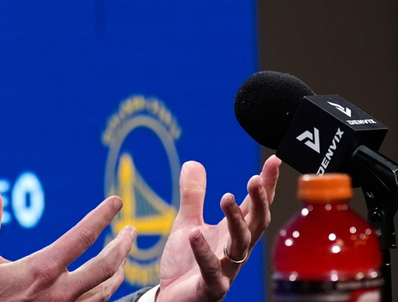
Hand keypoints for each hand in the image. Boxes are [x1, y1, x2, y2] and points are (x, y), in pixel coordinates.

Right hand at [0, 185, 136, 301]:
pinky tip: (105, 286)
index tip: (116, 202)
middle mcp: (60, 292)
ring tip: (124, 258)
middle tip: (131, 231)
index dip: (102, 216)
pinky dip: (106, 293)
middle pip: (106, 266)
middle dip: (123, 246)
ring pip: (105, 290)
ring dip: (119, 271)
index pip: (82, 236)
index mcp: (42, 270)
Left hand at [158, 155, 281, 301]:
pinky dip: (204, 252)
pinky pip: (211, 269)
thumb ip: (193, 197)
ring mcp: (227, 270)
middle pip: (256, 224)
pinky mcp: (211, 287)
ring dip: (236, 221)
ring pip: (240, 244)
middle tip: (255, 178)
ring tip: (227, 197)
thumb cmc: (186, 265)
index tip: (274, 161)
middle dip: (259, 202)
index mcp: (233, 234)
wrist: (174, 300)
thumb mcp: (188, 223)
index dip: (266, 185)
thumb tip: (194, 163)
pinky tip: (194, 234)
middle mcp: (236, 251)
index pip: (255, 206)